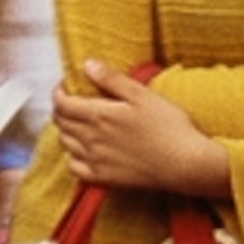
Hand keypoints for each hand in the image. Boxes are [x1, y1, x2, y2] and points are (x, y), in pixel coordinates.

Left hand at [55, 59, 229, 196]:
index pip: (62, 104)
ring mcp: (95, 161)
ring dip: (66, 131)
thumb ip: (112, 79)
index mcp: (98, 115)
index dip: (59, 92)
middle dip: (61, 109)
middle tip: (73, 101)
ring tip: (79, 123)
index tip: (67, 85)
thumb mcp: (142, 95)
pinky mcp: (103, 178)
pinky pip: (74, 168)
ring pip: (65, 144)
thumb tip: (88, 65)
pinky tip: (84, 150)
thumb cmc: (168, 127)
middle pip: (60, 123)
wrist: (184, 164)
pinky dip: (73, 157)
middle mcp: (91, 139)